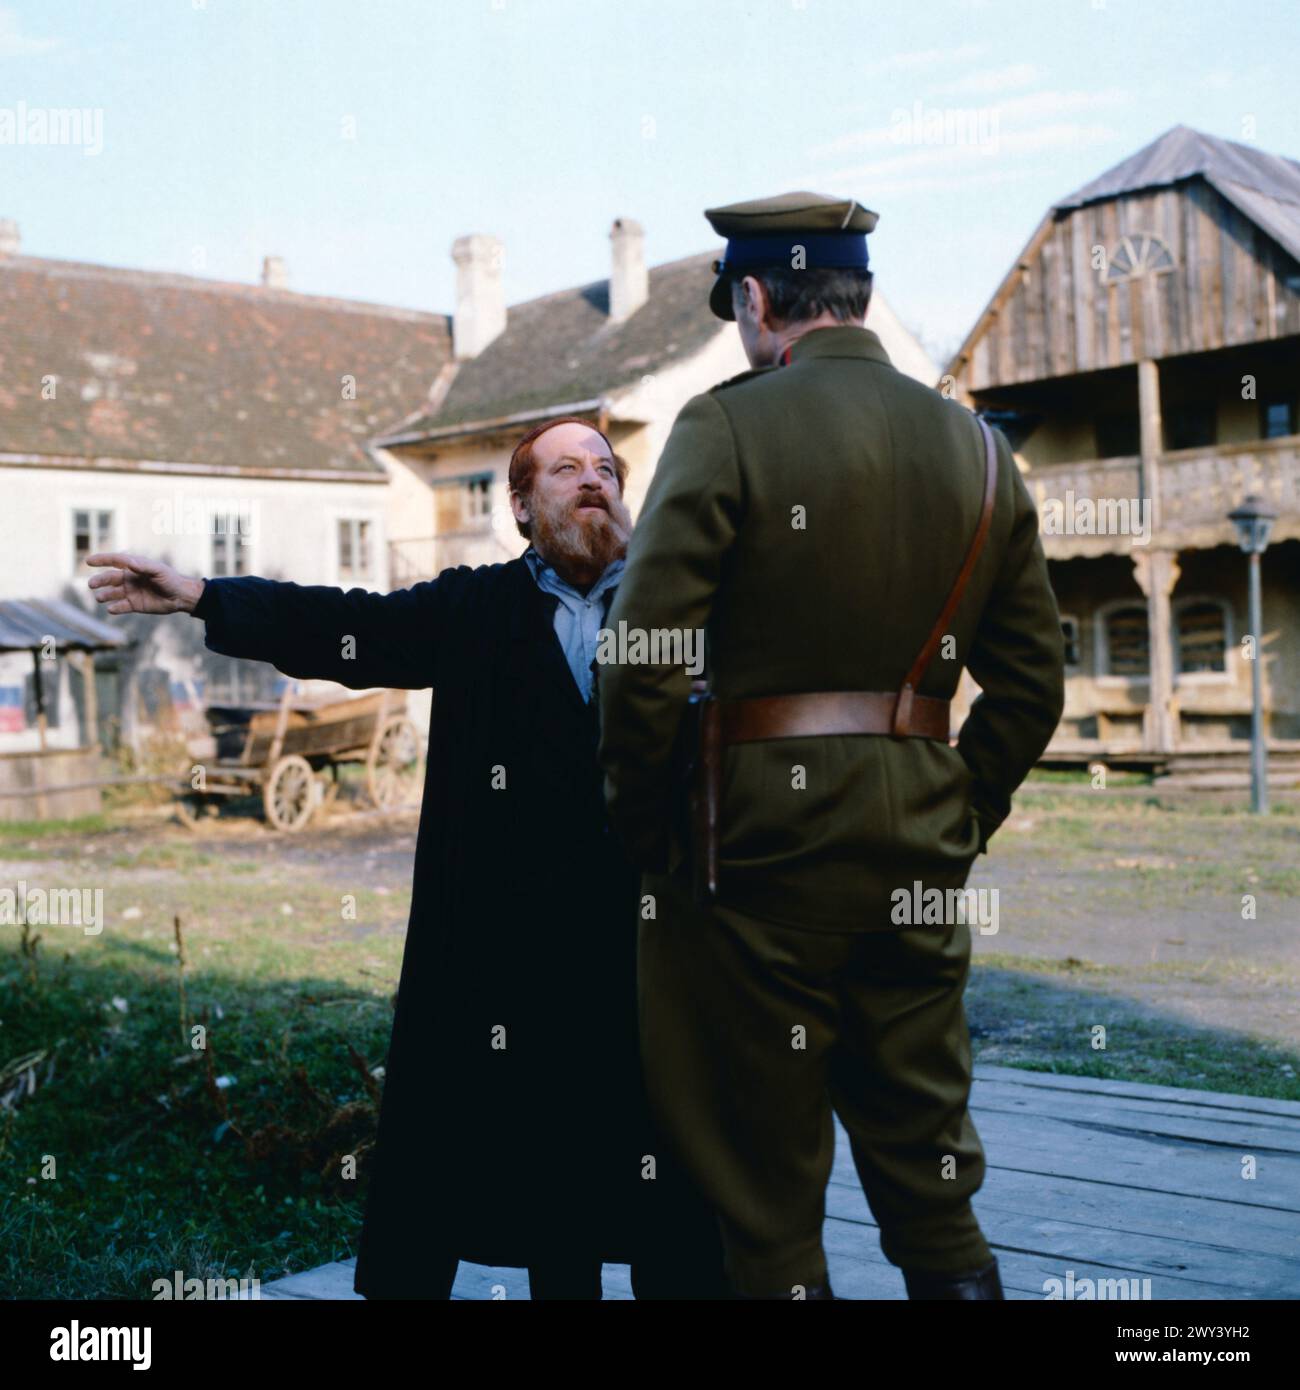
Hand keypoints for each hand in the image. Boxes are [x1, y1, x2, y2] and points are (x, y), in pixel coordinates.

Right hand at [86, 552, 204, 615]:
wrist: (180, 597)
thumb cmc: (170, 579)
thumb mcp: (159, 571)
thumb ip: (144, 566)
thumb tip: (128, 561)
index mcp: (133, 567)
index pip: (114, 561)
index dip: (101, 560)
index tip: (88, 561)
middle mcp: (128, 579)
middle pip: (109, 578)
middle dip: (99, 580)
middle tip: (91, 584)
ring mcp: (130, 592)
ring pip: (112, 593)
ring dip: (105, 595)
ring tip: (100, 597)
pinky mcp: (133, 605)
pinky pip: (121, 607)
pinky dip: (115, 608)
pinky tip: (111, 609)